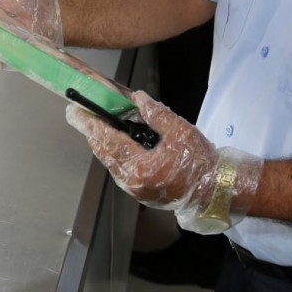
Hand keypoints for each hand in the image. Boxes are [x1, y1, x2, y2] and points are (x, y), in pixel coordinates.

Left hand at [66, 91, 260, 232]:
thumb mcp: (181, 131)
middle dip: (90, 133)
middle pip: (104, 154)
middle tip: (77, 115)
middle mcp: (133, 182)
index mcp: (141, 167)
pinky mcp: (141, 193)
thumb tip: (138, 98)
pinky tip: (113, 143)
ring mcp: (135, 190)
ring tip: (92, 126)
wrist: (214, 189)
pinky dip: (113, 155)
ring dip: (101, 144)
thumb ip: (157, 114)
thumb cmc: (199, 161)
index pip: (109, 141)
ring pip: (110, 163)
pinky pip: (120, 171)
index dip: (91, 125)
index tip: (76, 112)